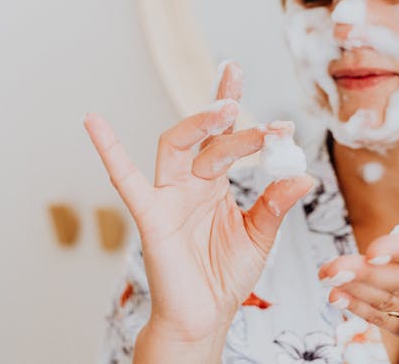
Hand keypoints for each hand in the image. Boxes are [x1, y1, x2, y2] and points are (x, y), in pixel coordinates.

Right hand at [84, 62, 313, 344]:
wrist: (204, 317)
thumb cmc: (226, 276)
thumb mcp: (259, 236)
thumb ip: (275, 204)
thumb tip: (305, 176)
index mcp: (216, 185)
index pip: (225, 137)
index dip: (233, 106)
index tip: (248, 82)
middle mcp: (192, 183)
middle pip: (204, 136)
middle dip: (224, 115)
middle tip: (247, 106)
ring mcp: (170, 196)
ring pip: (176, 146)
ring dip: (198, 125)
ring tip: (224, 108)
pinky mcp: (151, 216)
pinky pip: (126, 181)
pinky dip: (109, 151)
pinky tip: (94, 121)